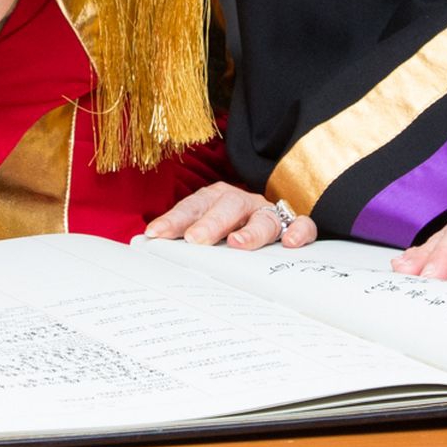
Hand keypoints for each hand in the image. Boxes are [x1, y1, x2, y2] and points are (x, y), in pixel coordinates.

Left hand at [139, 182, 320, 251]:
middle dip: (209, 222)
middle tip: (193, 240)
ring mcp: (268, 213)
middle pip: (226, 205)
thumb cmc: (229, 233)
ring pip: (263, 216)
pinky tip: (288, 245)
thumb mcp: (204, 233)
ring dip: (250, 230)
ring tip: (237, 244)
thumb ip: (181, 238)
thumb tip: (145, 246)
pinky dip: (298, 232)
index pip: (192, 206)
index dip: (174, 219)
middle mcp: (242, 202)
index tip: (155, 234)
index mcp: (215, 199)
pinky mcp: (293, 226)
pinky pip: (302, 224)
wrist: (272, 228)